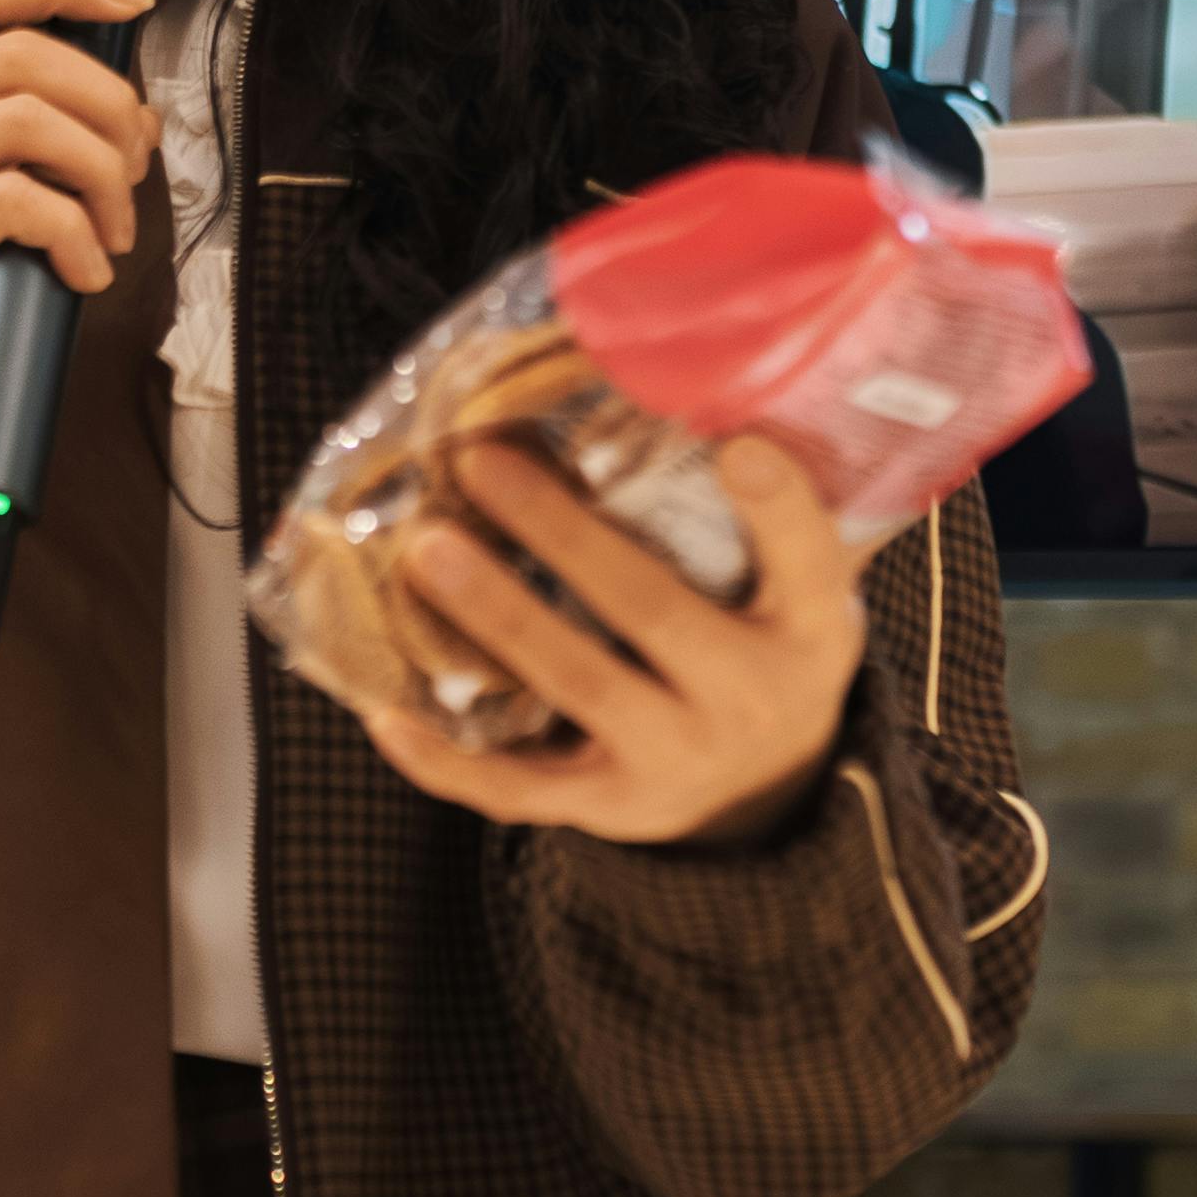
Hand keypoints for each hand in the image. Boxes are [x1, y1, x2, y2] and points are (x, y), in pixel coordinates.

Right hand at [0, 0, 156, 392]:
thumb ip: (0, 119)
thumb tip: (130, 117)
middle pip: (25, 55)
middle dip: (106, 104)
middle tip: (134, 164)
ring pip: (31, 123)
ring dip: (100, 175)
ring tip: (114, 228)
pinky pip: (18, 204)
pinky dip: (72, 234)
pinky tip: (84, 270)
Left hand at [363, 433, 866, 849]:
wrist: (763, 790)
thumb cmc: (761, 648)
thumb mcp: (795, 591)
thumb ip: (755, 518)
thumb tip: (659, 391)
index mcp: (810, 629)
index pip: (808, 561)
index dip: (776, 505)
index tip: (736, 445)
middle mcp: (748, 698)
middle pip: (649, 608)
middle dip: (560, 533)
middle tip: (482, 462)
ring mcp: (674, 759)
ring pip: (575, 682)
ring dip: (493, 612)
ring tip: (426, 550)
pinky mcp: (607, 805)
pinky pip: (517, 789)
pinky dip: (445, 758)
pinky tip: (386, 713)